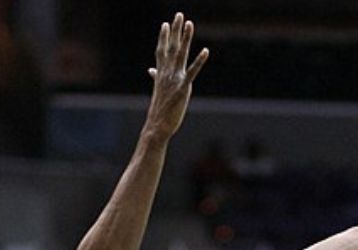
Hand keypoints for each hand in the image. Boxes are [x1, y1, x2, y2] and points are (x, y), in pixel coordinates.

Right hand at [143, 13, 209, 139]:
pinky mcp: (182, 88)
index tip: (166, 24)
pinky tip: (206, 51)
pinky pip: (192, 72)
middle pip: (171, 47)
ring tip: (189, 24)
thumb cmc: (159, 110)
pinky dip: (199, 61)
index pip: (162, 51)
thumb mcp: (158, 90)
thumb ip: (156, 77)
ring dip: (185, 39)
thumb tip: (151, 69)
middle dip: (175, 31)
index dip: (164, 37)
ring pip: (180, 55)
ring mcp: (174, 80)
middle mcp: (167, 73)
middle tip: (179, 15)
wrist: (157, 126)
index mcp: (162, 74)